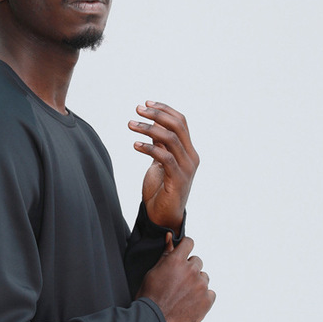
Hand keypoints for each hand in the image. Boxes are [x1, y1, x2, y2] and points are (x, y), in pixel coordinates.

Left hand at [128, 101, 199, 232]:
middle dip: (157, 115)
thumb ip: (160, 145)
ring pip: (171, 139)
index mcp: (188, 151)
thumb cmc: (159, 190)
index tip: (146, 104)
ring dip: (149, 129)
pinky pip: (165, 158)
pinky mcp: (178, 180)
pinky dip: (149, 148)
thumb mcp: (159, 162)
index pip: (181, 122)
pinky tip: (135, 145)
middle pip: (177, 126)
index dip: (165, 110)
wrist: (163, 217)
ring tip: (131, 125)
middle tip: (137, 109)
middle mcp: (191, 157)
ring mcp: (186, 169)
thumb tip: (153, 124)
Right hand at [136, 233, 214, 321]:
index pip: (189, 243)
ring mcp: (201, 286)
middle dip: (189, 269)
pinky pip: (210, 293)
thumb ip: (165, 255)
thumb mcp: (152, 272)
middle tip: (178, 283)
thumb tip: (170, 237)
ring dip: (196, 283)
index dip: (185, 248)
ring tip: (183, 296)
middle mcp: (191, 270)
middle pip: (197, 261)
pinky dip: (202, 298)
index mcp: (176, 261)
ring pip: (204, 278)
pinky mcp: (207, 300)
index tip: (182, 255)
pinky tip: (190, 304)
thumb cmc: (149, 297)